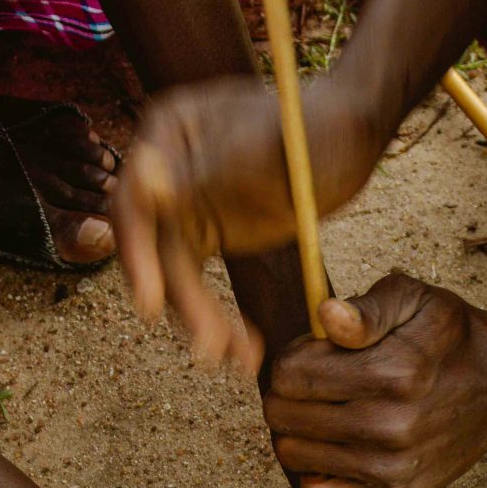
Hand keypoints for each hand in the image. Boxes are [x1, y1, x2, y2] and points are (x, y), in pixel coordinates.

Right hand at [113, 75, 383, 369]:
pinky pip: (201, 287)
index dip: (138, 257)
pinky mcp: (208, 234)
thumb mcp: (256, 153)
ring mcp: (183, 205)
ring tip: (240, 359)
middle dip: (180, 302)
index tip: (152, 303)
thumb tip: (139, 181)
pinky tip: (246, 350)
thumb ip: (197, 173)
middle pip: (152, 248)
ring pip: (176, 277)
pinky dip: (220, 319)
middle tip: (208, 348)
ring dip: (203, 321)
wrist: (352, 134)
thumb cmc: (309, 128)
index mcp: (166, 134)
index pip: (133, 203)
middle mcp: (163, 171)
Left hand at [264, 274, 486, 487]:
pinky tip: (337, 451)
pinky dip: (317, 474)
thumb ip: (367, 307)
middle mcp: (391, 426)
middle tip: (318, 384)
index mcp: (392, 372)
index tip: (315, 354)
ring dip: (299, 433)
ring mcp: (394, 469)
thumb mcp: (415, 299)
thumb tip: (326, 316)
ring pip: (294, 455)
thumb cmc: (450, 338)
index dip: (292, 358)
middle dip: (288, 394)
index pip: (290, 374)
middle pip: (284, 416)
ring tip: (329, 413)